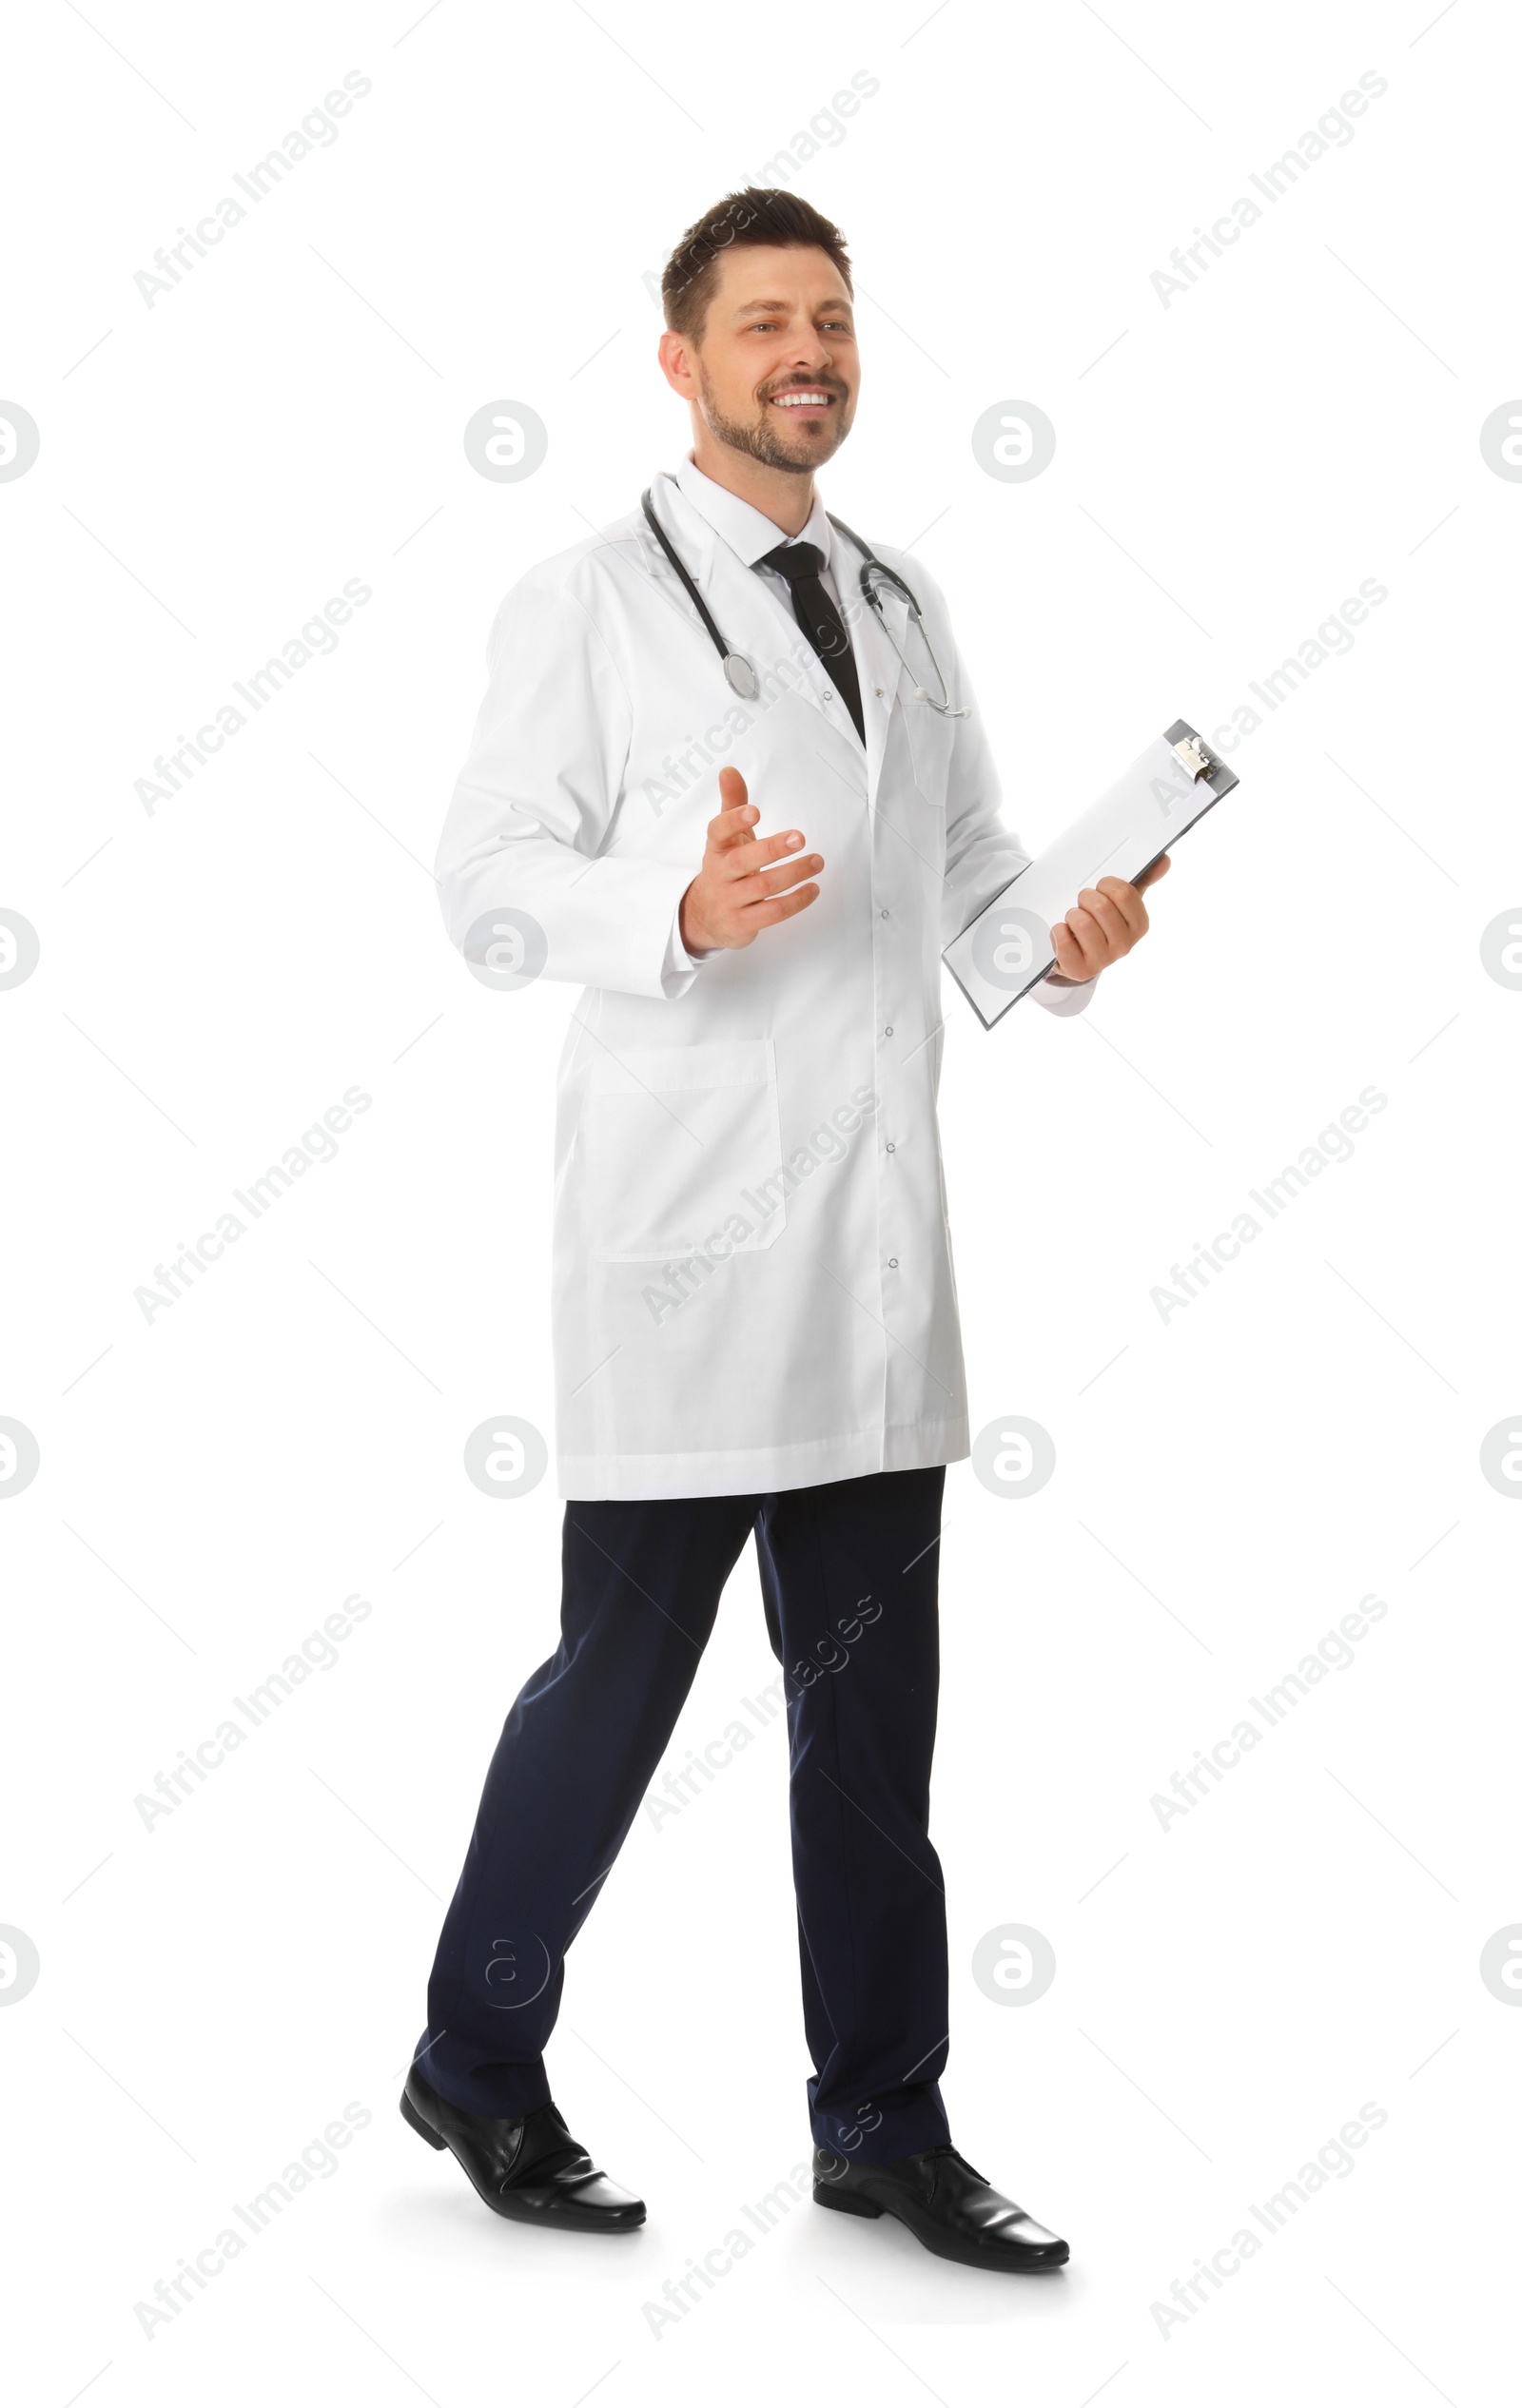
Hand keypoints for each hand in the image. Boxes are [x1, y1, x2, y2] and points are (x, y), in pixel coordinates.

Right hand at [678, 766, 823, 952]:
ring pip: (763, 886)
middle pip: (744, 860)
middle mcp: (721, 874)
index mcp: (716, 849)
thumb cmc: (725, 869)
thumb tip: (729, 770)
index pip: (718, 831)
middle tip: (799, 838)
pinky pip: (773, 912)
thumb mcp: (726, 838)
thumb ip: (732, 804)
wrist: (704, 917)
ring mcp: (731, 900)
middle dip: (773, 848)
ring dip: (794, 873)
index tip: (755, 811)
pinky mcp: (743, 923)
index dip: (734, 821)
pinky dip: (796, 901)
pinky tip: (813, 889)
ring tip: (817, 861)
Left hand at [1048, 855, 1169, 985]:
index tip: (1101, 886)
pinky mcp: (1080, 970)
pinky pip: (1064, 941)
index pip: (1123, 893)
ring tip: (1074, 919)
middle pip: (1101, 906)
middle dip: (1086, 897)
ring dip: (1072, 914)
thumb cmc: (1101, 922)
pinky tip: (1064, 932)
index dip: (1106, 884)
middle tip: (1084, 903)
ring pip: (1082, 922)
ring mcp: (1103, 960)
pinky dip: (1058, 931)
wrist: (1078, 952)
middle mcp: (1125, 945)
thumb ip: (1142, 879)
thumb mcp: (1121, 901)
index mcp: (1139, 925)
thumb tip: (1163, 860)